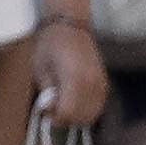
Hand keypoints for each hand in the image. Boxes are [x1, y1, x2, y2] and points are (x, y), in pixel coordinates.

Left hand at [25, 21, 112, 143]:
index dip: (55, 117)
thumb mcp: (40, 68)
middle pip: (81, 117)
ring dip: (77, 116)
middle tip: (53, 109)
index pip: (68, 112)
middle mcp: (92, 83)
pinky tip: (75, 101)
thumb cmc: (51, 45)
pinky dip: (87, 110)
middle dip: (66, 119)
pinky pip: (98, 106)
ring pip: (92, 115)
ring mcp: (101, 83)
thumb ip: (47, 92)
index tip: (47, 112)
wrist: (70, 26)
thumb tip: (51, 109)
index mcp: (74, 78)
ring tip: (63, 104)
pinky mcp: (105, 83)